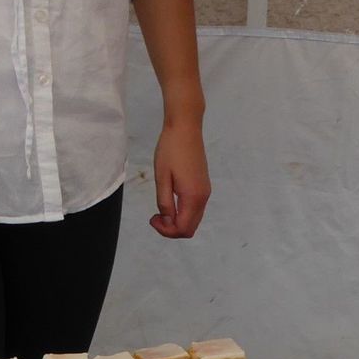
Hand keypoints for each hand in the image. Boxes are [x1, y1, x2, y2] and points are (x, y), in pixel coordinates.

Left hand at [150, 120, 209, 238]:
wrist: (185, 127)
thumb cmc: (170, 149)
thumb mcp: (162, 177)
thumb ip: (164, 202)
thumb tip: (167, 221)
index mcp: (192, 197)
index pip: (182, 228)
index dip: (166, 230)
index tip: (152, 218)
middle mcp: (203, 198)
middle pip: (190, 228)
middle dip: (172, 229)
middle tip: (155, 216)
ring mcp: (205, 192)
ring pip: (193, 219)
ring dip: (177, 221)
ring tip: (161, 210)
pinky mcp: (203, 186)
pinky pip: (195, 209)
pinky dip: (183, 212)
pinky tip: (170, 201)